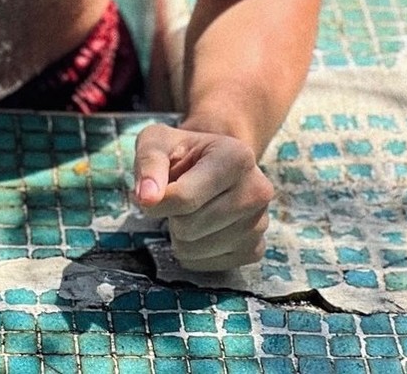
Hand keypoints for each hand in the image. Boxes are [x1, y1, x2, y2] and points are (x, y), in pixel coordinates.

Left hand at [133, 123, 273, 270]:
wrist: (208, 163)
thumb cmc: (181, 152)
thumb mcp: (157, 142)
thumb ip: (149, 163)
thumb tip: (146, 197)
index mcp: (237, 157)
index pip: (184, 197)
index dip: (156, 201)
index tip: (148, 192)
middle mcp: (257, 191)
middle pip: (190, 226)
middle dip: (171, 216)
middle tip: (176, 198)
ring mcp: (260, 224)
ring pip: (196, 249)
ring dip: (179, 235)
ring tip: (189, 211)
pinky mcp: (255, 250)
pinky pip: (208, 265)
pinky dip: (193, 252)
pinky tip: (200, 228)